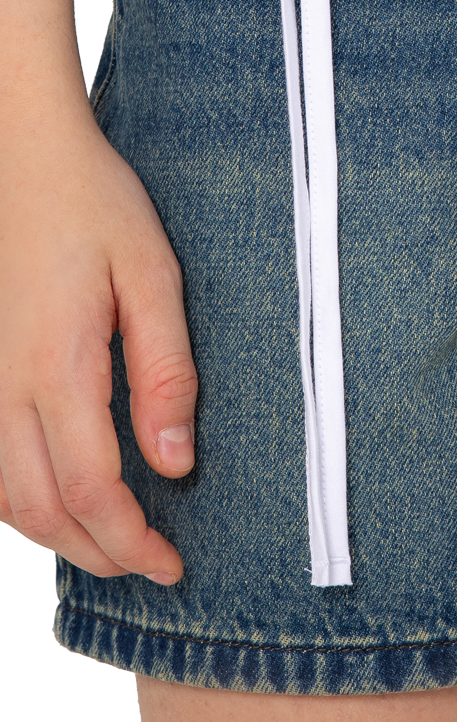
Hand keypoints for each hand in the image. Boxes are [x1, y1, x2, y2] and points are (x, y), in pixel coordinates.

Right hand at [0, 113, 196, 581]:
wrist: (21, 154)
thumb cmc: (94, 205)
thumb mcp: (152, 275)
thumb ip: (166, 370)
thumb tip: (175, 461)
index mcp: (56, 367)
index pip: (91, 490)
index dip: (131, 542)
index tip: (172, 564)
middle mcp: (2, 387)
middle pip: (41, 510)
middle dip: (98, 553)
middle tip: (151, 567)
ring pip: (3, 496)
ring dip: (56, 536)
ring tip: (112, 547)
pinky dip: (22, 501)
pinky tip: (59, 499)